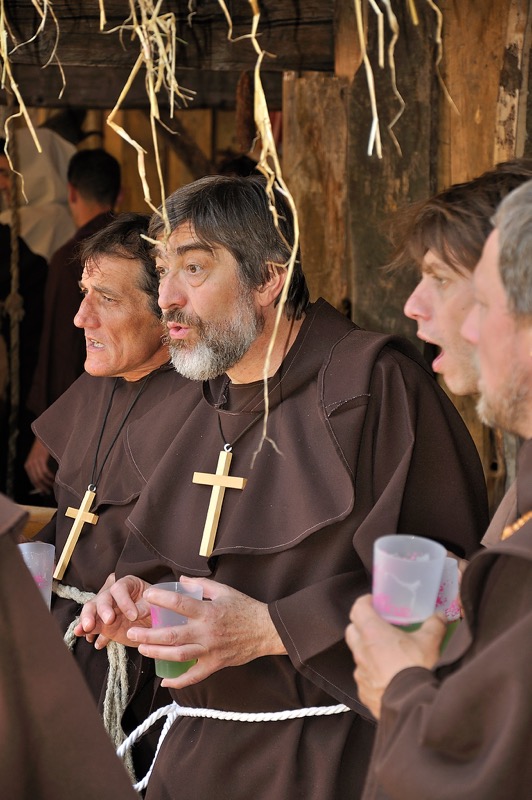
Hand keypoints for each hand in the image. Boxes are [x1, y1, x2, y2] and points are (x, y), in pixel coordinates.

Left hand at [24, 438, 54, 492]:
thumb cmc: (44, 448)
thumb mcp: (38, 458)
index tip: (45, 492)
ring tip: (54, 484)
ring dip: (48, 482)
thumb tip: (44, 480)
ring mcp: (34, 462)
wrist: (44, 436)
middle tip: (50, 491)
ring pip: (41, 477)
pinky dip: (50, 476)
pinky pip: (45, 471)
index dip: (39, 488)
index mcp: (28, 466)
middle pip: (36, 480)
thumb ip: (39, 468)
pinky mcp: (40, 459)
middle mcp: (29, 465)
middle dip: (43, 487)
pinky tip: (55, 478)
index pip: (32, 480)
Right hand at [74, 573, 151, 648]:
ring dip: (88, 618)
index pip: (119, 588)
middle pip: (102, 597)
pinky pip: (90, 625)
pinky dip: (85, 630)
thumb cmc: (155, 606)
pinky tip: (85, 636)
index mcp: (127, 584)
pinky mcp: (100, 623)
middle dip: (104, 609)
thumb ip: (146, 606)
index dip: (124, 601)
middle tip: (109, 620)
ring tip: (87, 628)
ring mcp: (104, 608)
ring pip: (91, 608)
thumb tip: (136, 613)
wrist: (151, 621)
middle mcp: (112, 593)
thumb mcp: (155, 604)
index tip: (133, 616)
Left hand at [127, 576, 286, 687]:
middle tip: (131, 633)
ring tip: (142, 649)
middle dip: (148, 635)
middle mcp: (206, 633)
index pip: (180, 604)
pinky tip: (164, 681)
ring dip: (157, 654)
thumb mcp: (225, 591)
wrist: (266, 630)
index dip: (162, 599)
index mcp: (208, 612)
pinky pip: (194, 676)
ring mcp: (210, 651)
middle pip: (172, 636)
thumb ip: (201, 585)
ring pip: (178, 656)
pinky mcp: (215, 664)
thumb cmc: (245, 608)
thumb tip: (181, 580)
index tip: (147, 595)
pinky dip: (178, 681)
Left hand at [345, 594, 445, 718]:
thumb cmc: (415, 669)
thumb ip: (434, 625)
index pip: (357, 608)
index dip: (364, 603)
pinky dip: (372, 675)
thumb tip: (440, 616)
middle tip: (378, 626)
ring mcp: (359, 672)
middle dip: (361, 626)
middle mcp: (361, 650)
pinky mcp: (362, 691)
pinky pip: (364, 678)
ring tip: (385, 655)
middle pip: (352, 630)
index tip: (373, 603)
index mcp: (372, 632)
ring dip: (367, 652)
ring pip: (358, 655)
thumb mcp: (429, 642)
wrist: (410, 705)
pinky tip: (386, 678)